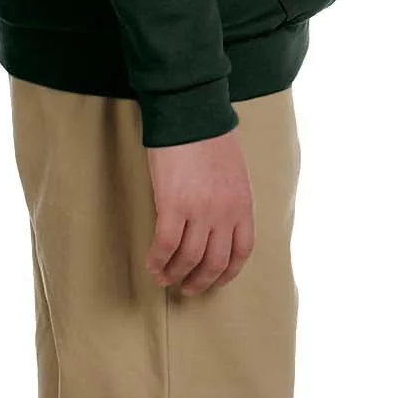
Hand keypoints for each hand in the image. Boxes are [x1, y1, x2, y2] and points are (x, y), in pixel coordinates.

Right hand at [144, 126, 254, 294]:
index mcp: (244, 203)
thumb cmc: (210, 133)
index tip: (215, 281)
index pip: (242, 252)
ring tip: (164, 278)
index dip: (227, 273)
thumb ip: (231, 196)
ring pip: (189, 259)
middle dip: (200, 281)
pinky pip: (166, 245)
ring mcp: (201, 210)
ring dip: (175, 274)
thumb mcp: (234, 169)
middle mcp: (226, 212)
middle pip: (216, 262)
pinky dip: (158, 259)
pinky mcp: (173, 204)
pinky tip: (152, 264)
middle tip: (187, 288)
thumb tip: (220, 219)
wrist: (191, 109)